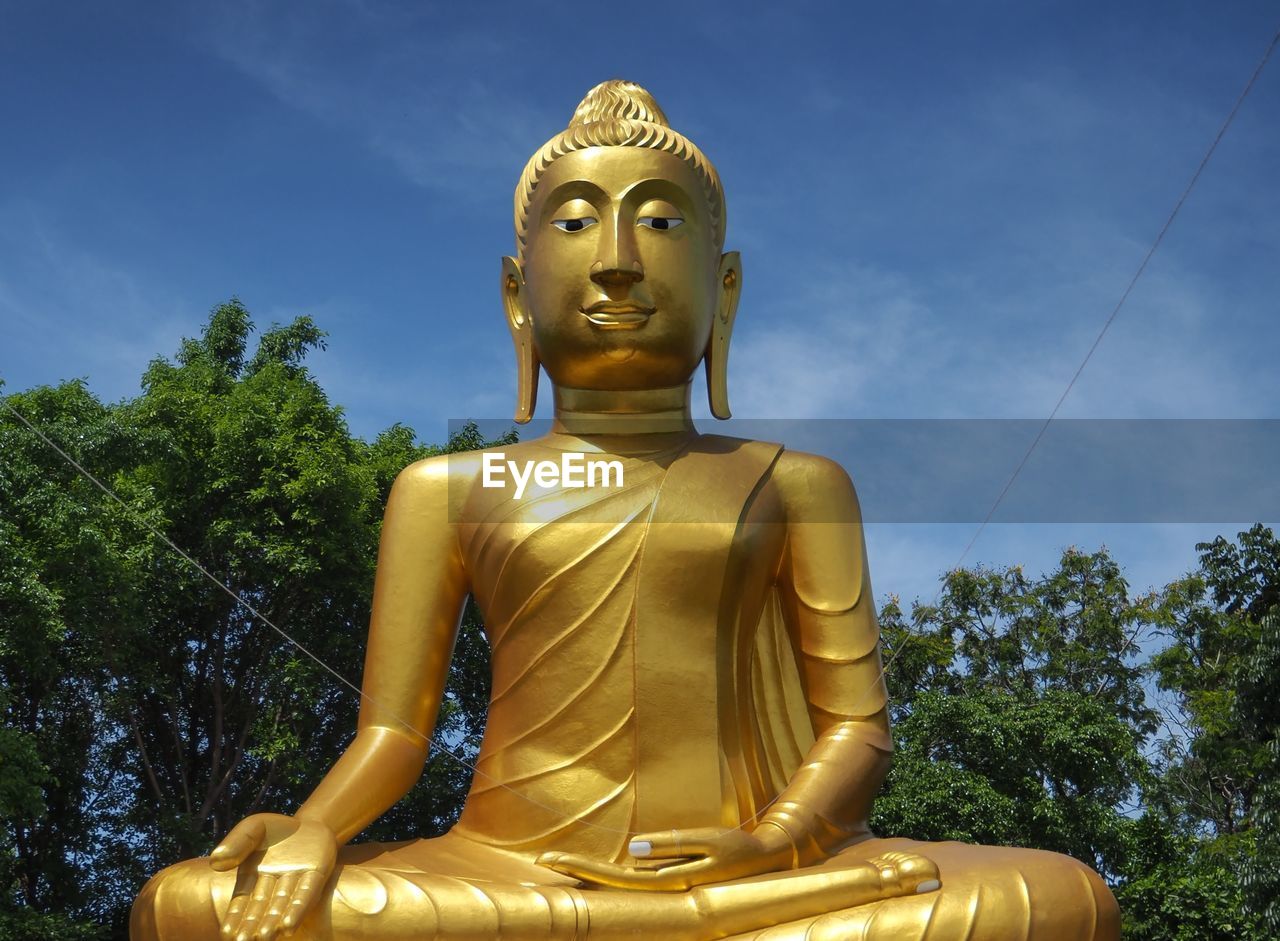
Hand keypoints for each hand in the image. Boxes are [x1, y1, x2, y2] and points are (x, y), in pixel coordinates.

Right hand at [209, 813, 336, 940]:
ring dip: (274, 922)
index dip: (235, 917)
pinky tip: (289, 925)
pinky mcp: (316, 875)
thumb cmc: (276, 829)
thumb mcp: (254, 827)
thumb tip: (215, 861)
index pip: (241, 901)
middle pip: (260, 908)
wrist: (311, 822)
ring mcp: (295, 881)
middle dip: (252, 925)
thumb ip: (237, 842)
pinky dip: (298, 908)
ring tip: (267, 937)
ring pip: (282, 905)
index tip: (226, 934)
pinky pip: (306, 893)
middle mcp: (273, 885)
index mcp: (252, 878)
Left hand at [537, 825, 791, 891]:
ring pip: (617, 880)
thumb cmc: (738, 848)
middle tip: (542, 859)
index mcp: (669, 881)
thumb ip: (671, 847)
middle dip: (576, 869)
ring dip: (588, 873)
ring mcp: (663, 882)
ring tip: (557, 863)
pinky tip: (591, 870)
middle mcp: (661, 886)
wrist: (765, 860)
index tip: (551, 858)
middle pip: (609, 879)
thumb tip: (632, 850)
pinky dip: (608, 872)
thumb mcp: (708, 842)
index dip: (583, 868)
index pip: (615, 876)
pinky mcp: (667, 875)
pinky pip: (631, 874)